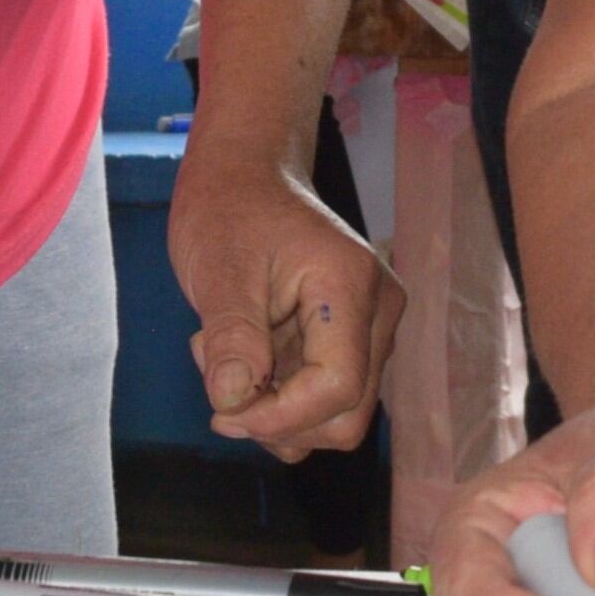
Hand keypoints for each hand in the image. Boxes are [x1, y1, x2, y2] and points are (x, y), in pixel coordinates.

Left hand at [162, 137, 396, 455]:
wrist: (246, 177)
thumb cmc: (230, 209)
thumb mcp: (217, 268)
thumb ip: (230, 335)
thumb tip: (232, 401)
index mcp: (350, 284)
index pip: (338, 385)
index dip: (282, 416)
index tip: (223, 411)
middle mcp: (378, 310)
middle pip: (347, 413)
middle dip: (278, 418)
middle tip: (219, 376)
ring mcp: (371, 327)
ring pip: (337, 414)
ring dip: (275, 409)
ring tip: (228, 354)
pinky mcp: (353, 340)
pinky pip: (324, 398)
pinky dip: (281, 397)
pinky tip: (248, 355)